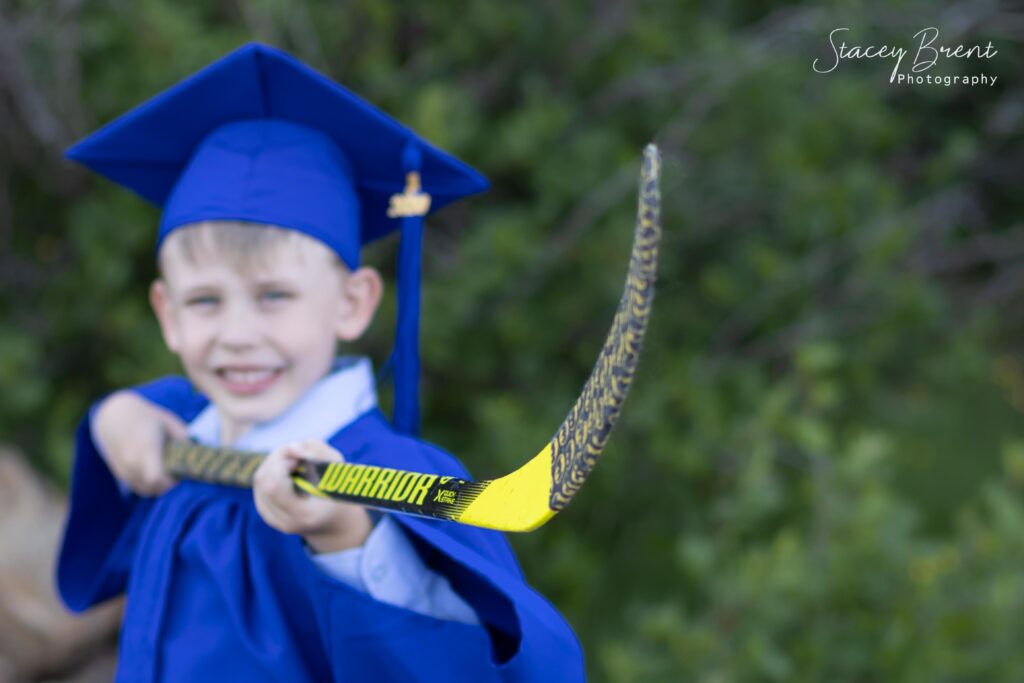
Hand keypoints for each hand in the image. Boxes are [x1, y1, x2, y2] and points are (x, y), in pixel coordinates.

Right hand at [91, 390, 186, 495]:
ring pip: (147, 491)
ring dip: (160, 487)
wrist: (114, 416)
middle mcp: (132, 462)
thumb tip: (198, 455)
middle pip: (155, 488)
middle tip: (179, 471)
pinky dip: (150, 485)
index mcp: (146, 447)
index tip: (181, 472)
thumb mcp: (169, 422)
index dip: (171, 481)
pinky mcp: (121, 474)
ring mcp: (124, 469)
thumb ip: (184, 439)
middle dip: (170, 484)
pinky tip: (158, 471)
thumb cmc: (147, 416)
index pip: (156, 477)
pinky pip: (139, 487)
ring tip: (168, 471)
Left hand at [253, 439, 373, 552]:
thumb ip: (317, 451)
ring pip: (260, 479)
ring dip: (276, 463)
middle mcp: (285, 521)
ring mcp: (272, 519)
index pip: (274, 486)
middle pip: (264, 479)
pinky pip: (260, 483)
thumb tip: (292, 446)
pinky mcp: (265, 511)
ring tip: (296, 463)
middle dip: (279, 459)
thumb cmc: (337, 488)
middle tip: (298, 457)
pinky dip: (272, 470)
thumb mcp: (336, 466)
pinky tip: (289, 472)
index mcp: (304, 515)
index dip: (281, 464)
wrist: (332, 517)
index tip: (298, 459)